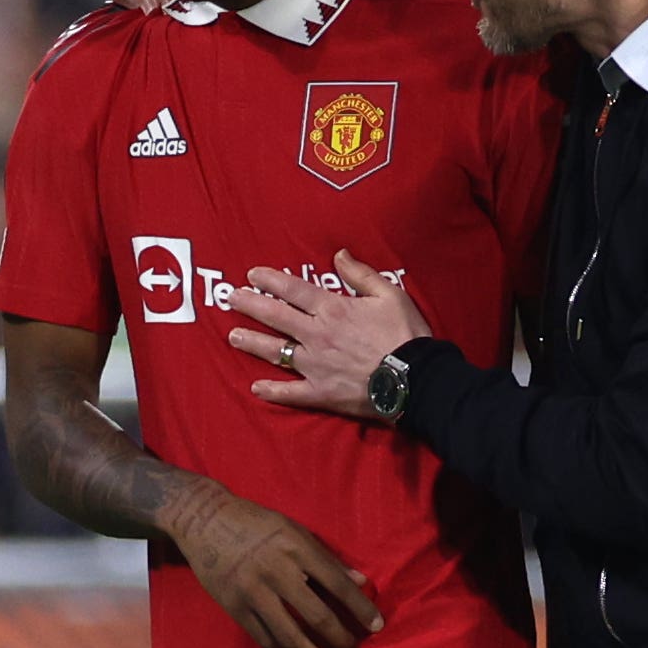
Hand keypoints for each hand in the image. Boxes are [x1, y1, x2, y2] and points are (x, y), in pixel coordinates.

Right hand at [167, 485, 382, 647]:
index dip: (360, 608)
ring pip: (290, 636)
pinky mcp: (235, 608)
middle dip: (340, 639)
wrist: (204, 520)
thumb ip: (327, 558)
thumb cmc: (257, 523)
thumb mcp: (295, 529)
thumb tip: (362, 581)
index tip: (377, 626)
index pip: (338, 584)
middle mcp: (277, 572)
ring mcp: (253, 593)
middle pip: (317, 615)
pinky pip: (265, 639)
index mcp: (296, 548)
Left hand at [226, 251, 431, 417]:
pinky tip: (255, 388)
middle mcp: (316, 335)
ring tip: (233, 336)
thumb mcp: (390, 294)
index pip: (293, 290)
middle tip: (230, 298)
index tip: (251, 275)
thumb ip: (360, 274)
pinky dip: (272, 391)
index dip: (270, 281)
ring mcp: (315, 366)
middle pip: (276, 317)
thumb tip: (339, 254)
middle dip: (250, 305)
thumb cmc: (406, 335)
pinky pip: (291, 393)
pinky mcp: (321, 393)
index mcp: (332, 310)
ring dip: (252, 343)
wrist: (417, 379)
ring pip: (275, 352)